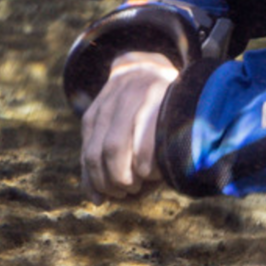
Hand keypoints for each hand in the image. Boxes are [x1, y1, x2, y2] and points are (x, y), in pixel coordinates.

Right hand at [83, 51, 179, 200]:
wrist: (144, 68)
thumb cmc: (171, 105)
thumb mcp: (180, 115)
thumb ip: (172, 146)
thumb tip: (157, 183)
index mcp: (157, 95)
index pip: (145, 136)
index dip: (146, 164)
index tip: (154, 178)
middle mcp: (128, 97)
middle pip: (114, 148)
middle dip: (121, 178)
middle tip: (134, 189)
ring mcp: (104, 106)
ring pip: (94, 153)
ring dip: (104, 182)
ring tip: (119, 193)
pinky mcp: (90, 116)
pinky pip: (85, 151)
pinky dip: (90, 179)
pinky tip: (98, 197)